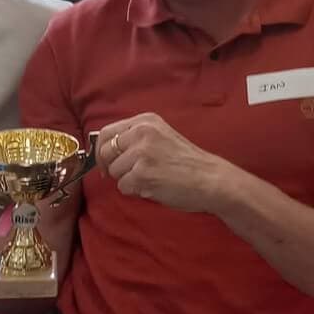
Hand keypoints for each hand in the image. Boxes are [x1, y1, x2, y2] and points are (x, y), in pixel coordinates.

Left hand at [98, 113, 228, 212]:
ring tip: (151, 179)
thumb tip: (104, 151)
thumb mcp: (161, 136)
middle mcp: (142, 133)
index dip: (102, 150)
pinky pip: (123, 187)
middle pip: (106, 152)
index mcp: (146, 121)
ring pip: (114, 172)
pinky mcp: (142, 174)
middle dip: (112, 167)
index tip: (106, 162)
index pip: (107, 132)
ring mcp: (141, 153)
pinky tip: (154, 187)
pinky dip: (136, 191)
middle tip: (129, 176)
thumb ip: (136, 139)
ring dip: (128, 180)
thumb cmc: (188, 162)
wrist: (210, 179)